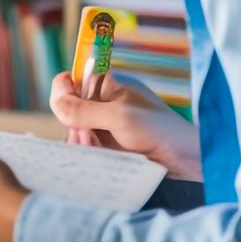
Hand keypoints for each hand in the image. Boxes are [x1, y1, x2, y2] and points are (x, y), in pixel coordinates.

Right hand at [49, 71, 201, 179]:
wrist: (183, 158)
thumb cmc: (157, 129)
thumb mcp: (119, 117)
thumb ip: (84, 110)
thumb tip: (56, 102)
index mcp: (105, 84)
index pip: (68, 82)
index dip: (63, 95)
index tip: (69, 113)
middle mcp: (100, 102)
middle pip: (66, 110)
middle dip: (73, 126)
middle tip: (88, 139)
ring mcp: (102, 124)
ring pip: (72, 132)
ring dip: (79, 143)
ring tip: (97, 150)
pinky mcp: (105, 145)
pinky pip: (83, 148)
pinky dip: (86, 154)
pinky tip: (99, 159)